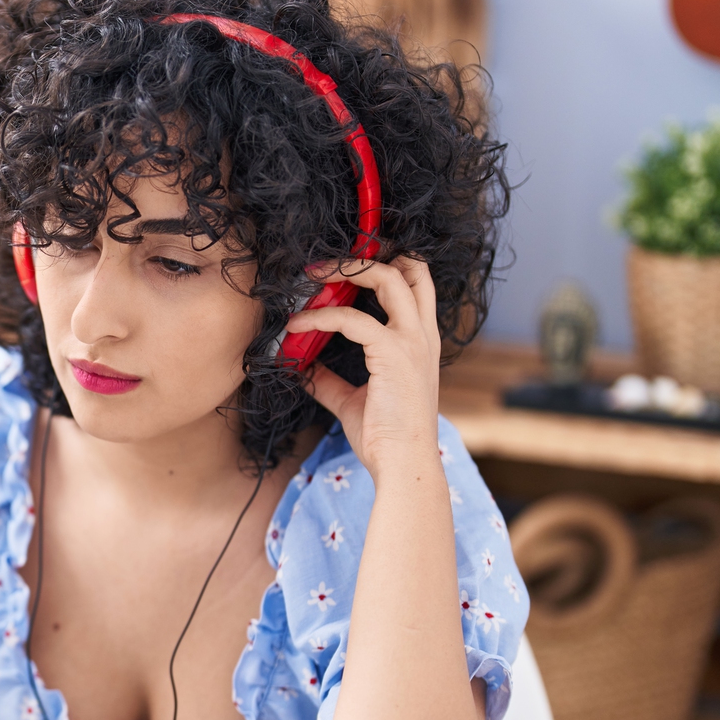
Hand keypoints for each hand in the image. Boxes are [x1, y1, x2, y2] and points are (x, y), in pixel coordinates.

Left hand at [285, 256, 441, 477]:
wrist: (402, 463)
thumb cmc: (384, 437)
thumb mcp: (351, 401)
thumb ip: (328, 381)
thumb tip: (301, 368)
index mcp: (420, 342)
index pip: (415, 285)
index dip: (387, 264)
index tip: (347, 267)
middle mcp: (423, 335)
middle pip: (410, 268)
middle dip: (369, 255)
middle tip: (326, 261)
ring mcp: (412, 341)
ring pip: (387, 278)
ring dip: (345, 270)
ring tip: (310, 275)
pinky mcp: (394, 352)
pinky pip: (352, 319)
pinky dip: (321, 317)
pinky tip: (297, 325)